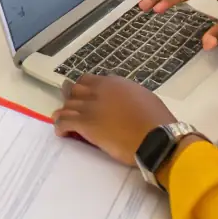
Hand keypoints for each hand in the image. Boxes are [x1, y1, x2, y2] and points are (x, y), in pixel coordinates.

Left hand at [53, 75, 177, 165]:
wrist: (156, 138)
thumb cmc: (156, 120)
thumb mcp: (143, 97)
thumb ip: (126, 94)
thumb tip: (121, 98)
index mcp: (113, 83)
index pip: (88, 80)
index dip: (84, 90)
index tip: (84, 97)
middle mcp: (98, 90)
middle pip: (75, 90)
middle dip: (71, 98)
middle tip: (71, 108)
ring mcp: (90, 106)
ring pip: (67, 105)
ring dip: (64, 113)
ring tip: (63, 121)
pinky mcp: (85, 124)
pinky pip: (64, 121)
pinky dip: (60, 126)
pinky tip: (62, 133)